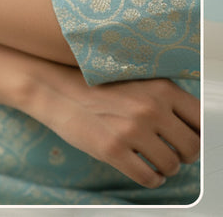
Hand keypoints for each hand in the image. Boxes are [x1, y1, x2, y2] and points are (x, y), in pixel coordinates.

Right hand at [48, 74, 199, 188]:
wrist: (59, 90)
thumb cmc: (99, 88)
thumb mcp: (138, 82)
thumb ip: (165, 99)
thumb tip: (194, 126)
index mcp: (161, 88)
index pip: (202, 119)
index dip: (199, 134)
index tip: (190, 139)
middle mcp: (150, 107)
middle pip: (192, 148)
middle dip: (184, 155)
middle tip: (172, 152)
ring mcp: (132, 130)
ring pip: (171, 166)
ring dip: (165, 168)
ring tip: (154, 160)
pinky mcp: (113, 150)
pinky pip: (149, 178)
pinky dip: (150, 179)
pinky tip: (142, 169)